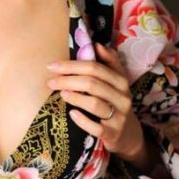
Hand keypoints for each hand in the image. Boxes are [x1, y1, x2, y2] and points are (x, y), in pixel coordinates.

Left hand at [47, 41, 146, 161]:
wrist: (128, 133)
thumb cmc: (114, 102)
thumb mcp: (116, 82)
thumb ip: (109, 62)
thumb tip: (96, 44)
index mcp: (121, 81)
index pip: (95, 68)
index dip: (72, 65)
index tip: (52, 66)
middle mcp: (122, 97)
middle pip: (93, 84)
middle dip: (68, 80)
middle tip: (51, 82)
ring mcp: (119, 116)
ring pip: (95, 103)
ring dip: (75, 97)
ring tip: (61, 94)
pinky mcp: (113, 134)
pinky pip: (96, 127)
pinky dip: (82, 120)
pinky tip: (72, 114)